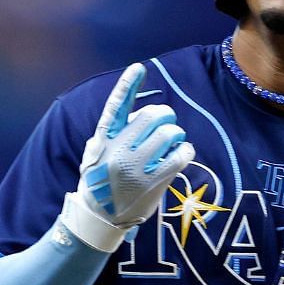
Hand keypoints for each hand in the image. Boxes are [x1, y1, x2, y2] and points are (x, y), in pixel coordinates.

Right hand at [59, 63, 195, 251]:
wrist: (100, 217)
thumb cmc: (101, 180)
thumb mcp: (98, 152)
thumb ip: (115, 132)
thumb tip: (139, 112)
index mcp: (104, 138)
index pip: (116, 105)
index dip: (128, 85)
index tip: (138, 67)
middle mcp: (119, 149)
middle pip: (154, 115)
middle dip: (166, 117)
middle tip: (165, 128)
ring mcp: (136, 166)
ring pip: (171, 132)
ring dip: (176, 136)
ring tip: (169, 147)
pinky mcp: (154, 181)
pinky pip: (182, 154)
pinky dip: (186, 151)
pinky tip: (180, 156)